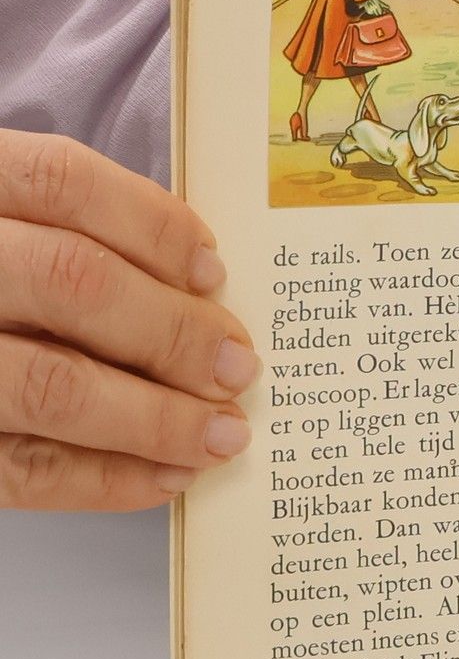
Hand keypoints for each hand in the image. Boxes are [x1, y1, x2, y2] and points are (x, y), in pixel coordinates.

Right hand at [0, 133, 256, 509]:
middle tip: (237, 366)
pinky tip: (165, 478)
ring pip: (50, 383)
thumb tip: (196, 288)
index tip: (213, 271)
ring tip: (221, 435)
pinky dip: (103, 478)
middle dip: (172, 331)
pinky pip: (19, 468)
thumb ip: (62, 232)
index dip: (151, 225)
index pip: (60, 180)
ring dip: (154, 417)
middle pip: (72, 282)